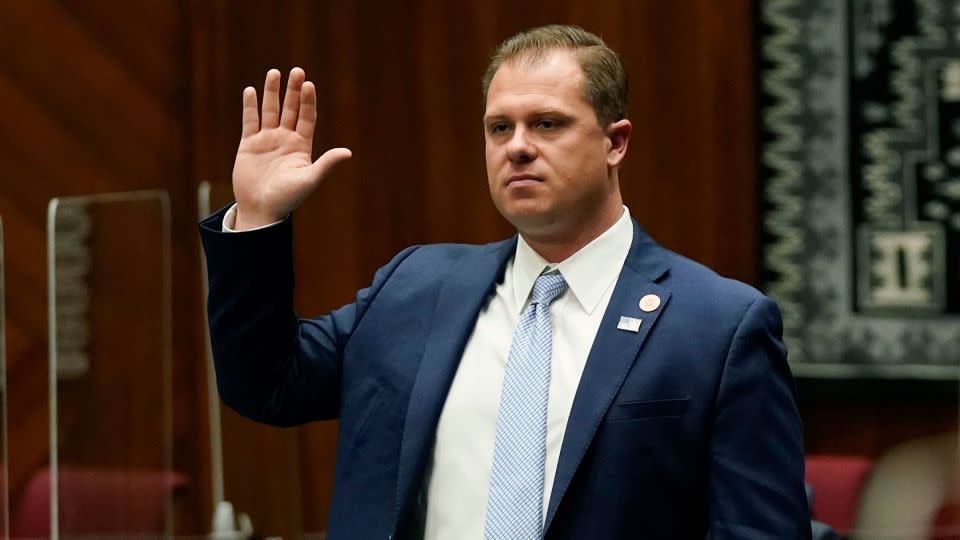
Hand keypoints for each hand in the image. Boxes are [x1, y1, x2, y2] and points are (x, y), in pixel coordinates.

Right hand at [232, 68, 351, 229]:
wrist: (261, 209)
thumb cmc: (288, 198)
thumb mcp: (309, 179)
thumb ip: (326, 164)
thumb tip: (347, 152)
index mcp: (302, 146)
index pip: (307, 117)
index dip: (308, 101)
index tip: (308, 85)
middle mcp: (285, 139)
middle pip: (291, 109)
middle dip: (293, 90)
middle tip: (297, 71)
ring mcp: (267, 140)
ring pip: (270, 111)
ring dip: (272, 92)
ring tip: (274, 73)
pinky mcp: (249, 144)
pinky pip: (250, 121)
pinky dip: (250, 106)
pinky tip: (251, 91)